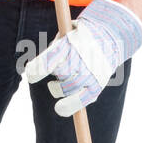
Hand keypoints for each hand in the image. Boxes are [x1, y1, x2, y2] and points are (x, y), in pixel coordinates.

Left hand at [25, 0, 141, 115]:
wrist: (111, 34)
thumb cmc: (81, 35)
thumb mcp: (66, 33)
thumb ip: (54, 48)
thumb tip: (38, 68)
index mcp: (71, 43)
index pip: (49, 61)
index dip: (36, 70)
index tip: (30, 74)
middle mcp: (82, 58)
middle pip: (60, 73)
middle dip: (53, 74)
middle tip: (54, 74)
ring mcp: (91, 72)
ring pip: (68, 88)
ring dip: (58, 89)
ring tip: (56, 85)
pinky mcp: (98, 84)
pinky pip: (82, 100)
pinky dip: (70, 107)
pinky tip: (61, 109)